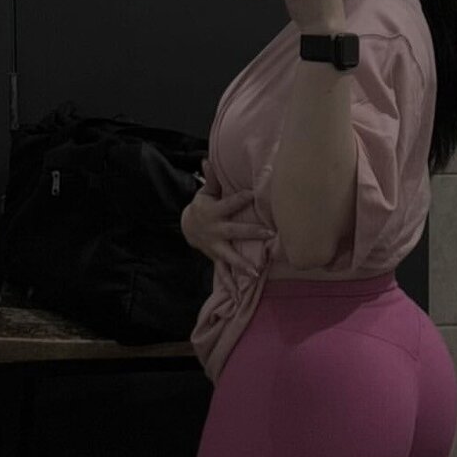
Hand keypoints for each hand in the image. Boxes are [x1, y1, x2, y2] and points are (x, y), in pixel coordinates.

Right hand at [181, 159, 271, 277]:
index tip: (254, 193)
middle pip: (236, 232)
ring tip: (255, 273)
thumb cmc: (204, 206)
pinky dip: (231, 285)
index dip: (242, 198)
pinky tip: (239, 297)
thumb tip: (208, 159)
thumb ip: (212, 179)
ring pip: (230, 257)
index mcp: (215, 212)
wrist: (187, 227)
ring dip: (242, 265)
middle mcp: (216, 231)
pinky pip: (223, 274)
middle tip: (269, 235)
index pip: (231, 203)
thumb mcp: (205, 192)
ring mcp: (216, 248)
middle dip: (252, 234)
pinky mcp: (216, 258)